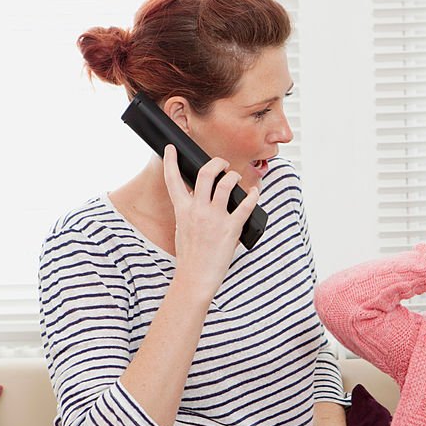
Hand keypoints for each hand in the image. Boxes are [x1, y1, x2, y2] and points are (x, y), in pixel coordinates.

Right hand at [162, 144, 259, 294]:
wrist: (196, 277)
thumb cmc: (190, 255)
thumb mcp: (182, 228)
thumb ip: (188, 212)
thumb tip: (196, 199)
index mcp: (183, 210)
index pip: (172, 180)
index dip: (170, 161)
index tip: (170, 148)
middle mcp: (198, 210)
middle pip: (206, 173)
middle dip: (217, 163)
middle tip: (222, 164)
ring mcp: (215, 218)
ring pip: (226, 184)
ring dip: (234, 176)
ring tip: (236, 178)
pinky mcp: (231, 229)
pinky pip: (245, 205)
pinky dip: (253, 195)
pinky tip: (255, 192)